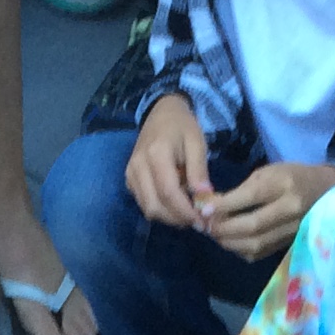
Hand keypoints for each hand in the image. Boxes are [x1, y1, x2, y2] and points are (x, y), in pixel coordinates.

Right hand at [126, 94, 217, 229]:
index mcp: (156, 154)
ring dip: (170, 217)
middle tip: (198, 220)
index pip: (168, 193)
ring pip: (148, 209)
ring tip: (188, 210)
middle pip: (155, 207)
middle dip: (178, 219)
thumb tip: (204, 201)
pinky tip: (176, 202)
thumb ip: (199, 172)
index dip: (185, 212)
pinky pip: (145, 204)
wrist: (162, 113)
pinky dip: (162, 210)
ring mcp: (131, 175)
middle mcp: (138, 167)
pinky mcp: (129, 181)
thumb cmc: (182, 127)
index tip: (203, 221)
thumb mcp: (197, 143)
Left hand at [203, 161, 334, 262]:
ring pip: (256, 244)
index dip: (224, 206)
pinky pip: (261, 253)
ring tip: (216, 235)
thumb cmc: (292, 177)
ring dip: (230, 242)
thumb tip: (212, 206)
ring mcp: (292, 230)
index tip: (205, 209)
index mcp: (284, 185)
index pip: (250, 197)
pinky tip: (233, 243)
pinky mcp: (290, 243)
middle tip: (207, 226)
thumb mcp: (269, 172)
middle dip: (224, 228)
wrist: (326, 191)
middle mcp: (290, 209)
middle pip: (252, 226)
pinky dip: (242, 250)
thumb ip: (242, 190)